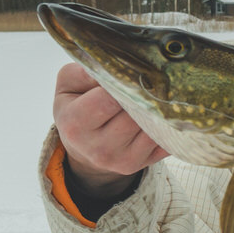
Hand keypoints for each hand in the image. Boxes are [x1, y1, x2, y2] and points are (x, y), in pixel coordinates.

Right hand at [52, 63, 167, 196]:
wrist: (83, 146)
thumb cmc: (76, 108)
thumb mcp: (68, 85)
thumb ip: (84, 72)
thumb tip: (113, 68)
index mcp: (75, 124)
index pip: (107, 100)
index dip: (121, 85)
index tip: (129, 74)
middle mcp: (98, 148)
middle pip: (133, 115)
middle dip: (141, 97)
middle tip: (147, 82)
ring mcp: (122, 160)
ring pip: (151, 128)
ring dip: (156, 110)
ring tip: (153, 96)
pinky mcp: (141, 164)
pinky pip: (163, 140)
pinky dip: (165, 126)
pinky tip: (160, 114)